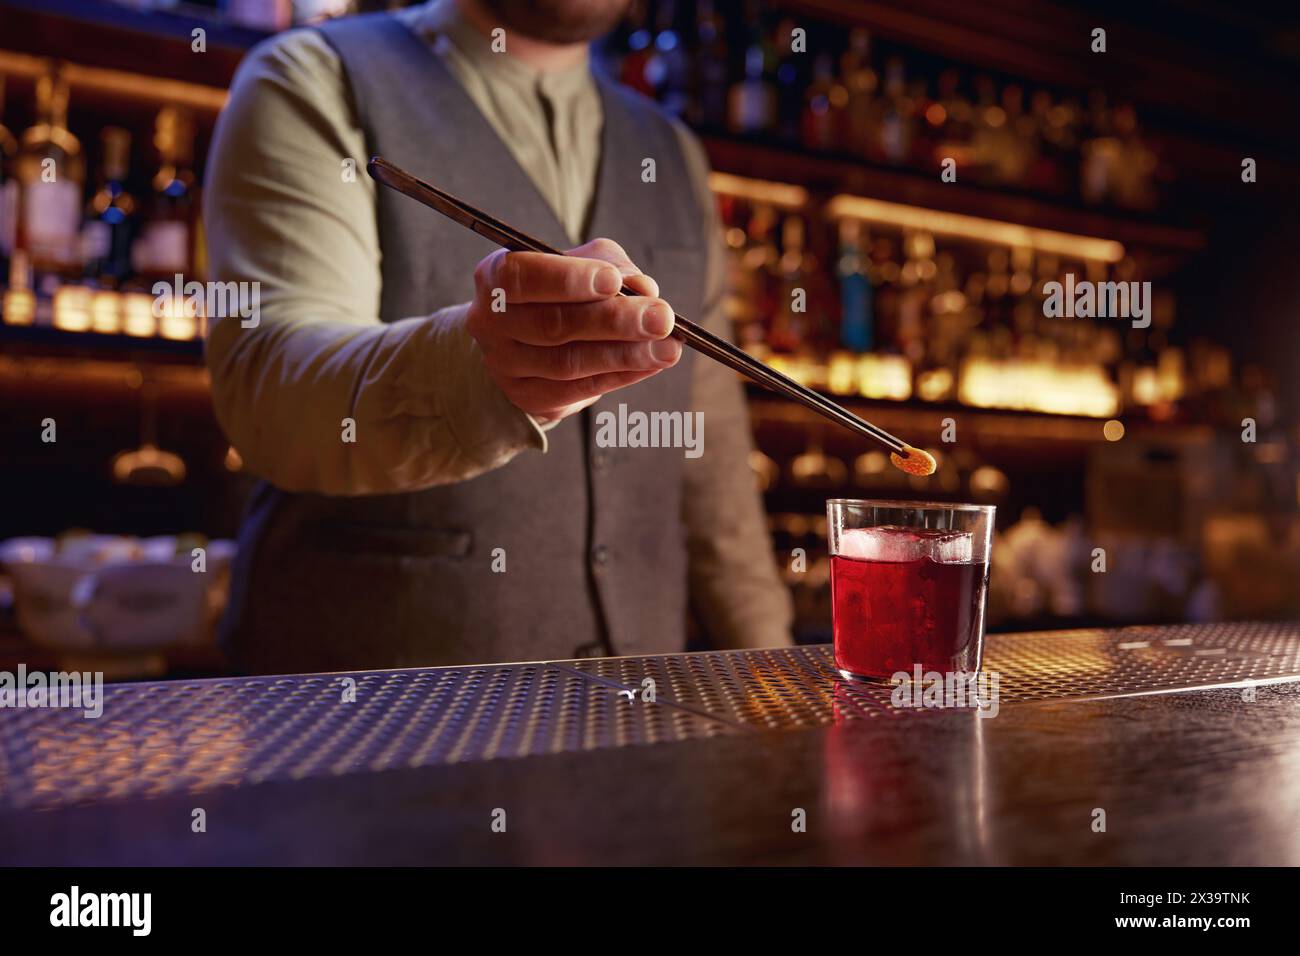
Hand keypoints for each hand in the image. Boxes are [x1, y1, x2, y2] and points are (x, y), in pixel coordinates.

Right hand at [466, 238, 681, 422]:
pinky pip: (579, 389)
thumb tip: (644, 289)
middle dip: (613, 321)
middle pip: (552, 324)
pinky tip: (652, 363)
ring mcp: (506, 365)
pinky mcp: (528, 397)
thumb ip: (610, 265)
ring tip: (668, 347)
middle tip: (662, 318)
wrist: (524, 341)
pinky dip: (621, 375)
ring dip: (625, 355)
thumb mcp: (581, 264)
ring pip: (568, 363)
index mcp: (495, 277)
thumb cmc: (558, 291)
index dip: (569, 280)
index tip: (614, 282)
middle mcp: (490, 322)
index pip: (522, 277)